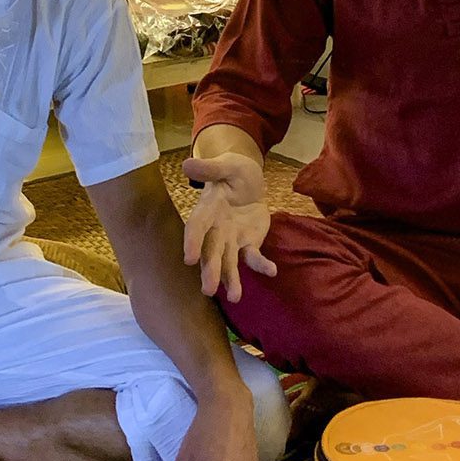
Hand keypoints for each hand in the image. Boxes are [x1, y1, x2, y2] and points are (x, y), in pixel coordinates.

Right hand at [181, 152, 276, 302]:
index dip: (192, 241)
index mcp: (207, 209)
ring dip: (230, 279)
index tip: (188, 259)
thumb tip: (187, 163)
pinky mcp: (248, 245)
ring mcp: (231, 240)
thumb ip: (210, 168)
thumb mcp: (226, 165)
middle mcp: (215, 230)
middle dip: (210, 269)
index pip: (196, 227)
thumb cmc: (233, 171)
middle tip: (208, 290)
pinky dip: (261, 265)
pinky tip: (272, 271)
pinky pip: (253, 258)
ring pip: (228, 262)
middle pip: (211, 251)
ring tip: (235, 297)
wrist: (250, 182)